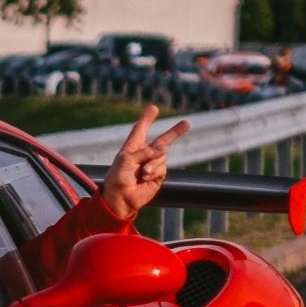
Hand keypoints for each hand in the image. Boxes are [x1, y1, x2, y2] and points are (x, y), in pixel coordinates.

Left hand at [98, 105, 189, 221]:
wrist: (120, 198)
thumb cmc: (118, 177)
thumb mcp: (127, 159)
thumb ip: (146, 151)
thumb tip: (164, 149)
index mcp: (132, 147)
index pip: (141, 129)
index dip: (147, 119)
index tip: (153, 108)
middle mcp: (144, 154)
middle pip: (162, 140)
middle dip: (175, 132)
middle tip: (187, 123)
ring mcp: (152, 165)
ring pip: (163, 156)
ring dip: (153, 163)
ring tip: (142, 172)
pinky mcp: (157, 176)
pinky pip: (162, 168)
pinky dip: (154, 171)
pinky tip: (145, 178)